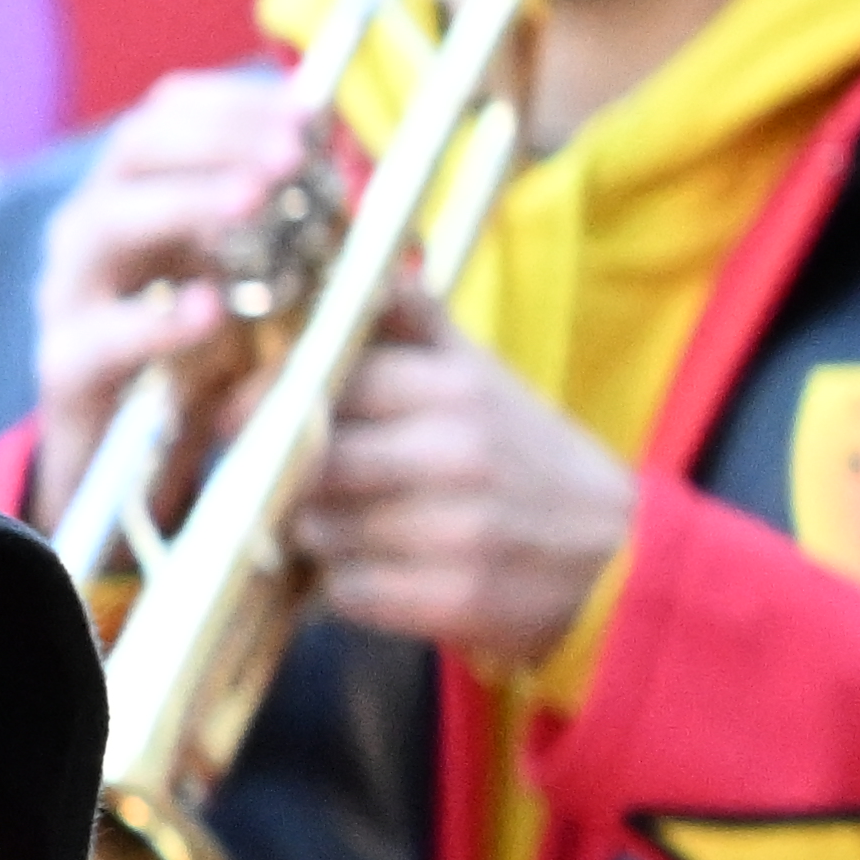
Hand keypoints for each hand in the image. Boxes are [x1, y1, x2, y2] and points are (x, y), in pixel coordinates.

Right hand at [25, 59, 339, 535]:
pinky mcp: (65, 372)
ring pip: (102, 226)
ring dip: (184, 204)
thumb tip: (353, 169)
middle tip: (291, 154)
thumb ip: (286, 232)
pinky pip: (98, 338)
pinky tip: (210, 310)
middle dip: (217, 142)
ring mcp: (69, 301)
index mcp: (135, 199)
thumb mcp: (250, 285)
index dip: (234, 105)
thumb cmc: (204, 363)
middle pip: (133, 153)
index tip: (308, 113)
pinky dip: (155, 321)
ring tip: (255, 201)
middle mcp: (92, 236)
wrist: (135, 473)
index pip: (167, 118)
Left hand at [300, 280, 637, 674]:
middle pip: (306, 461)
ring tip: (345, 525)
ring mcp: (457, 529)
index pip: (323, 382)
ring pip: (316, 530)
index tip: (239, 415)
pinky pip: (347, 591)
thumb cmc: (527, 459)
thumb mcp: (480, 376)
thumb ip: (411, 323)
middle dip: (278, 475)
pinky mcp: (455, 598)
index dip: (265, 400)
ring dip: (312, 535)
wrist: (620, 557)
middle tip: (279, 481)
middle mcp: (456, 454)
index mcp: (455, 390)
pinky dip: (347, 586)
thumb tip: (351, 260)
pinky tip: (378, 571)